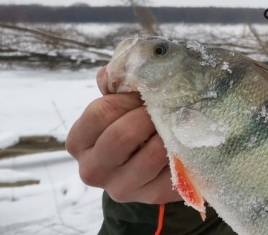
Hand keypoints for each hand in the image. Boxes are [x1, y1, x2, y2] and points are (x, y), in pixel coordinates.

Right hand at [65, 67, 180, 203]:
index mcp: (79, 142)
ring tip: (180, 120)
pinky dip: (184, 150)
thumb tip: (114, 72)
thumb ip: (115, 86)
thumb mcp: (120, 103)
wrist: (153, 163)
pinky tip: (187, 139)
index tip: (145, 93)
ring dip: (170, 132)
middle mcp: (93, 170)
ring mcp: (122, 187)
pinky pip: (174, 169)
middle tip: (167, 104)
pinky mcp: (152, 196)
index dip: (128, 97)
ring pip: (151, 154)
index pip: (100, 112)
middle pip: (122, 135)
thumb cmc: (132, 123)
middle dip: (149, 114)